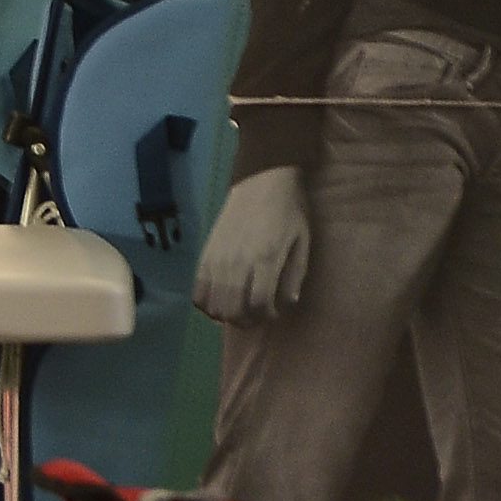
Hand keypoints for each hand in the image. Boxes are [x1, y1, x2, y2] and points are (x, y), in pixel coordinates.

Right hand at [195, 168, 311, 325]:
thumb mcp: (302, 242)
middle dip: (247, 320)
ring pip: (213, 304)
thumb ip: (295, 274)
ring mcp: (217, 259)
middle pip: (233, 310)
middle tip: (257, 314)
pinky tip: (219, 300)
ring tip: (238, 308)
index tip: (274, 312)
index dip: (266, 315)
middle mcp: (237, 262)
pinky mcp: (205, 255)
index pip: (258, 304)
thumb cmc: (288, 211)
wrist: (261, 180)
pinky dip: (206, 304)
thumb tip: (288, 302)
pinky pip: (197, 291)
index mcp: (265, 259)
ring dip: (227, 314)